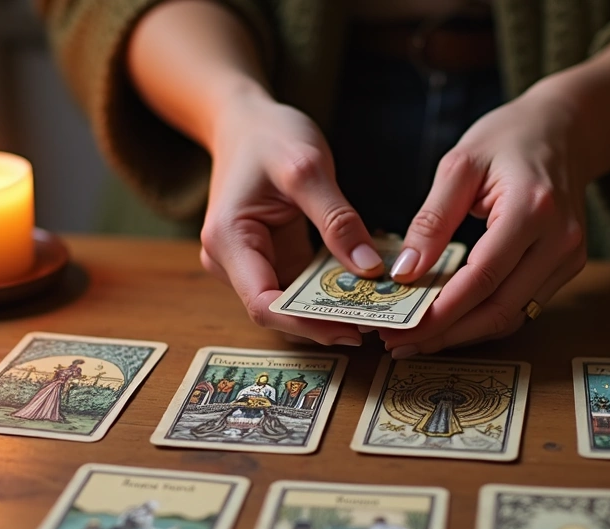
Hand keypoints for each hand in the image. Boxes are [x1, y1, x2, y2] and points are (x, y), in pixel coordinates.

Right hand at [200, 91, 384, 345]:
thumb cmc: (270, 136)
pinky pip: (301, 286)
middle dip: (326, 321)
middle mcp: (230, 262)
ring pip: (292, 303)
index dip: (308, 323)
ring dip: (332, 310)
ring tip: (381, 310)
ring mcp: (250, 263)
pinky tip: (367, 291)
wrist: (246, 121)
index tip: (355, 327)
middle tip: (381, 322)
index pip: (264, 304)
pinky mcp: (270, 259)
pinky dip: (331, 291)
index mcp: (228, 241)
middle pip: (278, 311)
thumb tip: (370, 271)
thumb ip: (338, 220)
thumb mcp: (308, 169)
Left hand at [379, 80, 588, 355]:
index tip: (400, 328)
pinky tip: (449, 320)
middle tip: (399, 343)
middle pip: (500, 309)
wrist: (564, 129)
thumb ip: (432, 219)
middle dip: (446, 333)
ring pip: (512, 316)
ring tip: (416, 338)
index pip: (484, 276)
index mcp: (533, 209)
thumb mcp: (460, 164)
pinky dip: (483, 318)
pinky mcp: (567, 267)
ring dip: (463, 333)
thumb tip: (405, 271)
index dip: (442, 310)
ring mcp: (569, 258)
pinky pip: (522, 306)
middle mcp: (559, 241)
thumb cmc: (508, 138)